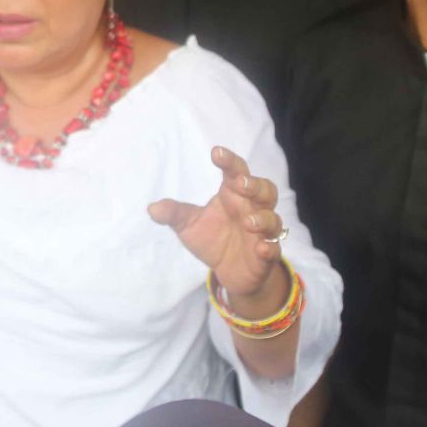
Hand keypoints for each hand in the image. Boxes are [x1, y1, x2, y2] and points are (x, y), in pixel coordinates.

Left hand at [148, 146, 286, 302]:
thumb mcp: (189, 226)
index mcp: (233, 195)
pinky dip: (270, 247)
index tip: (216, 154)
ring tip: (247, 221)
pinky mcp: (267, 255)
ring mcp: (263, 232)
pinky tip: (261, 247)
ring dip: (262, 218)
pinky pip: (274, 249)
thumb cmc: (213, 239)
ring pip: (272, 218)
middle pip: (264, 190)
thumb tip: (152, 208)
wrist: (229, 272)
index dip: (229, 161)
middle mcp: (252, 209)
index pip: (236, 172)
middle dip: (255, 185)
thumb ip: (174, 214)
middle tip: (240, 183)